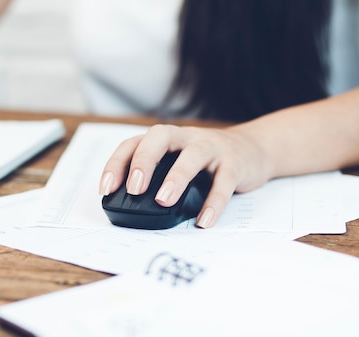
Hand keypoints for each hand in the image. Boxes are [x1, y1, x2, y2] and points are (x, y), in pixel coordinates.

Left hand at [99, 124, 271, 227]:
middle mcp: (185, 138)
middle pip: (160, 137)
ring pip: (192, 156)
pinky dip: (214, 202)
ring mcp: (211, 148)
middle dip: (144, 161)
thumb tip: (128, 208)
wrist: (252, 149)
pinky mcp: (234, 164)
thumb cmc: (203, 160)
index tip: (106, 189)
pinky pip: (224, 182)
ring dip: (176, 177)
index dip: (116, 164)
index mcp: (165, 139)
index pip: (133, 143)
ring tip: (164, 200)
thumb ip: (155, 178)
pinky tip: (204, 220)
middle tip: (134, 188)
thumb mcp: (175, 161)